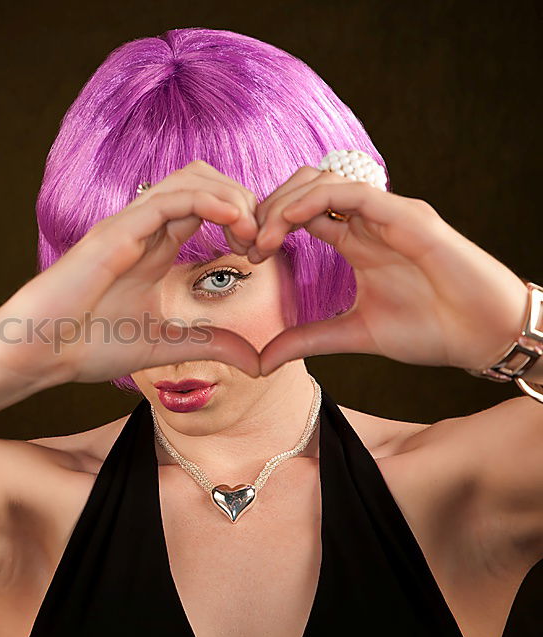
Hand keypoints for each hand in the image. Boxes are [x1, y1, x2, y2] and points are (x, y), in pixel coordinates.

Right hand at [0, 160, 263, 384]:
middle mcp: (144, 228)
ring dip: (231, 196)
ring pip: (191, 179)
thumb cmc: (85, 346)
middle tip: (262, 241)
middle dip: (244, 201)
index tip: (261, 255)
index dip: (243, 220)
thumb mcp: (165, 346)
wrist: (38, 351)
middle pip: (205, 181)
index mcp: (154, 248)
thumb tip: (257, 361)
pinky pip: (170, 198)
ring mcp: (130, 225)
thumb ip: (209, 345)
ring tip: (251, 231)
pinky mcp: (117, 231)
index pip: (208, 207)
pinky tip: (233, 221)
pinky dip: (209, 200)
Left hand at [249, 166, 529, 375]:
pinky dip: (315, 199)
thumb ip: (306, 340)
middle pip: (305, 187)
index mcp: (355, 239)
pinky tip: (289, 221)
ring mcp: (387, 213)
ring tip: (264, 237)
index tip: (247, 254)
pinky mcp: (407, 215)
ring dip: (285, 202)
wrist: (484, 334)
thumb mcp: (352, 334)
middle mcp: (368, 220)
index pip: (301, 213)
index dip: (268, 225)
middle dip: (268, 208)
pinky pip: (352, 191)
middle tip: (249, 243)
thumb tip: (261, 361)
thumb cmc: (431, 328)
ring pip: (323, 180)